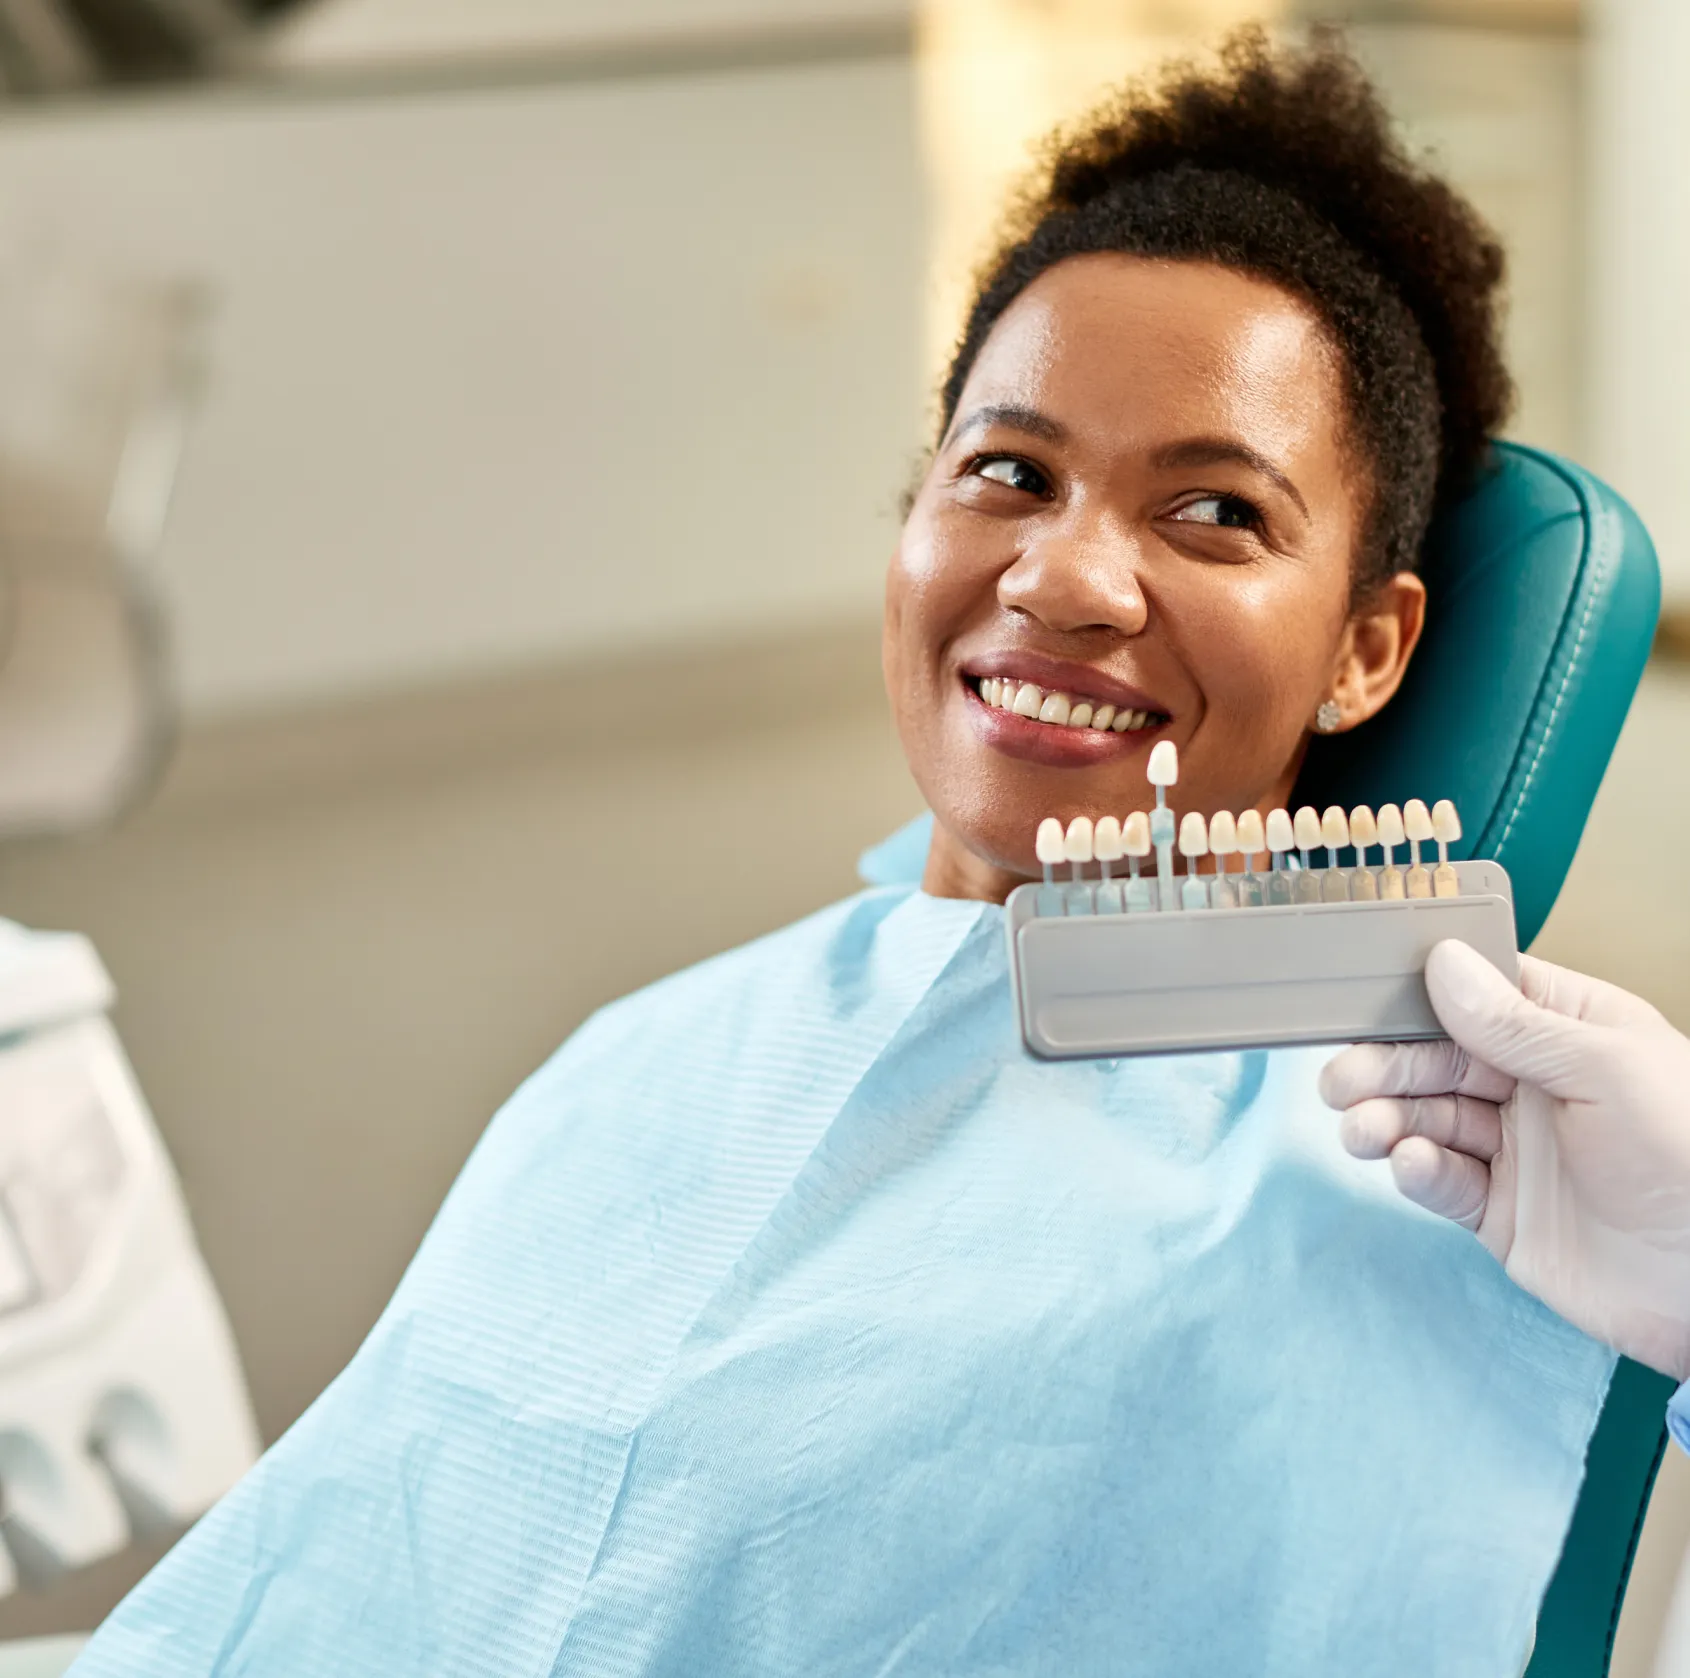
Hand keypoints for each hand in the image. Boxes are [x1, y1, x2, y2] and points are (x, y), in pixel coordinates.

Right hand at [1320, 940, 1689, 1379]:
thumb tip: (1443, 963)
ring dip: (1386, 1119)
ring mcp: (1514, 1150)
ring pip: (1426, 1119)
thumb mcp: (1608, 1071)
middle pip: (1436, 1059)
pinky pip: (1441, 1181)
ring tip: (1363, 1129)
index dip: (1419, 994)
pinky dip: (1416, 1171)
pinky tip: (1408, 1164)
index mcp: (1570, 1032)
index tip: (1363, 998)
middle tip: (1341, 1080)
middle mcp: (1535, 1085)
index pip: (1479, 995)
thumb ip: (1517, 1024)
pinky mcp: (1500, 1213)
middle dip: (1384, 1066)